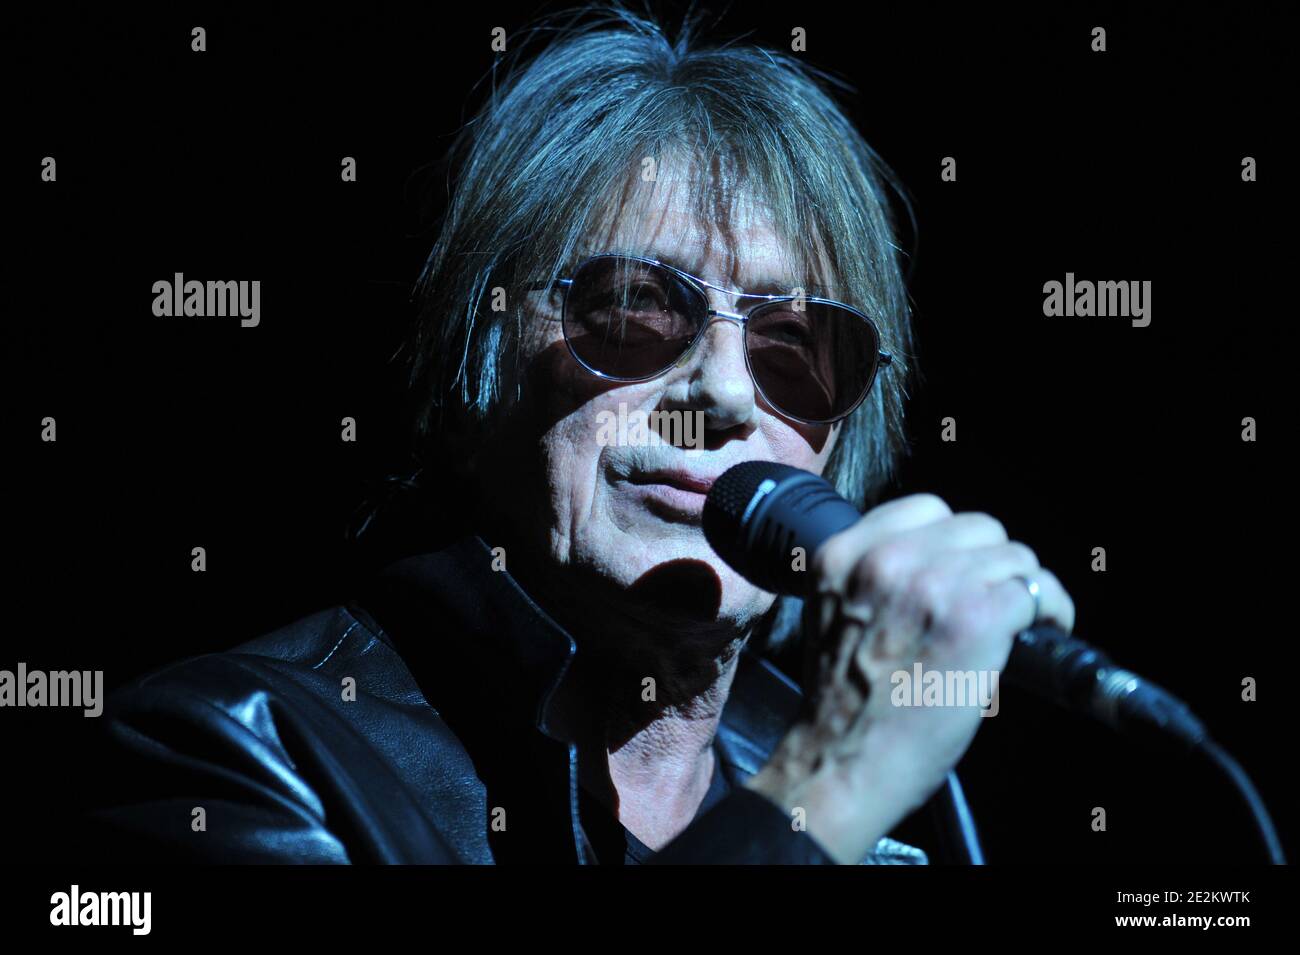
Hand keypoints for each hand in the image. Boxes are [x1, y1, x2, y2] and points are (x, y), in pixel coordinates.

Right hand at [744, 493, 1073, 863]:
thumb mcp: (833, 614)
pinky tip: (1043, 630)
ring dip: (1022, 586)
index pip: (925, 509)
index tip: (962, 570)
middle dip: (990, 563)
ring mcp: (934, 585)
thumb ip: (869, 576)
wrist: (842, 762)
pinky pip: (1035, 590)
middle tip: (993, 602)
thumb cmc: (841, 704)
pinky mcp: (977, 618)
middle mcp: (887, 559)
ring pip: (1012, 555)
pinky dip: (1049, 610)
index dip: (952, 542)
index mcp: (843, 554)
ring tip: (1019, 620)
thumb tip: (936, 563)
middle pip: (976, 527)